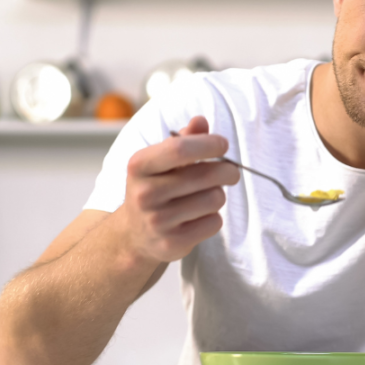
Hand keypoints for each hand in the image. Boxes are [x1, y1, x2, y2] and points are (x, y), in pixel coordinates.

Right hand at [115, 116, 239, 263]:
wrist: (134, 235)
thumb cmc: (154, 188)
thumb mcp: (161, 161)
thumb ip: (183, 139)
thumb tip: (200, 121)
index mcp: (139, 166)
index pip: (180, 149)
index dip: (208, 144)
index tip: (223, 145)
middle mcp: (145, 194)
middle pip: (206, 176)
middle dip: (227, 171)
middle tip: (231, 172)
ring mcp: (157, 221)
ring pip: (214, 199)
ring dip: (218, 195)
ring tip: (205, 196)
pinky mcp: (172, 243)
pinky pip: (214, 223)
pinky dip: (213, 217)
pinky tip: (199, 216)